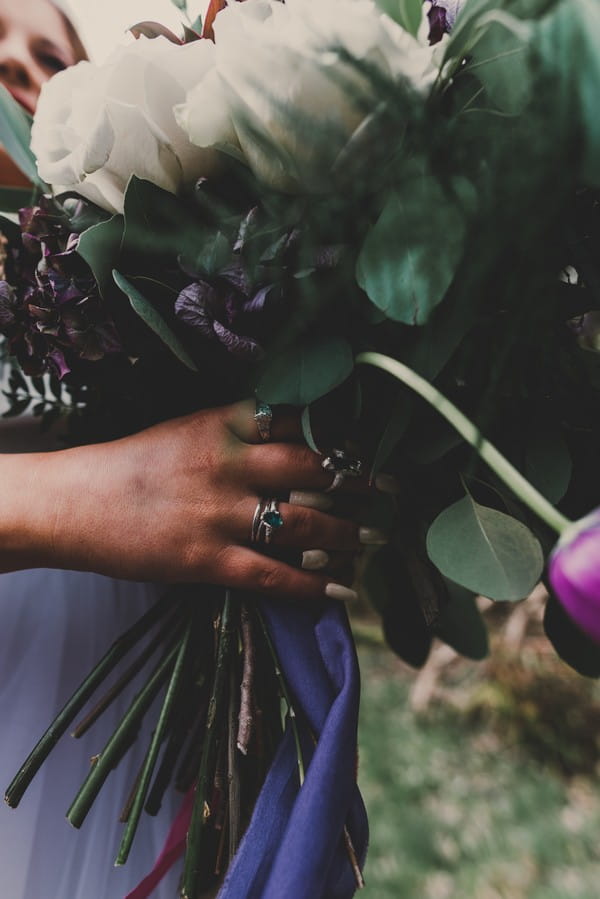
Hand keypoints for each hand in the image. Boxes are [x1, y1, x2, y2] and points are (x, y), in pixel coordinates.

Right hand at [1, 401, 384, 600]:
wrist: (75, 503)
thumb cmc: (133, 464)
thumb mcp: (186, 428)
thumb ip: (239, 431)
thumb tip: (301, 443)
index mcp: (222, 422)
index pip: (298, 418)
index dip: (343, 432)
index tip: (374, 443)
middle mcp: (227, 462)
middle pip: (314, 467)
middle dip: (361, 481)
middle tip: (394, 492)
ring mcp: (217, 512)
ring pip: (302, 522)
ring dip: (348, 534)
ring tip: (376, 540)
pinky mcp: (204, 559)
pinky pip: (272, 574)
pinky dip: (312, 584)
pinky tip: (342, 590)